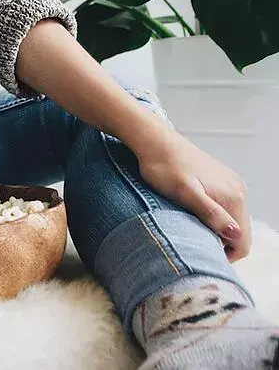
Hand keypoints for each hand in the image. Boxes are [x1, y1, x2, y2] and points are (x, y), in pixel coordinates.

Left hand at [134, 126, 250, 261]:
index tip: (200, 256)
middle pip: (239, 231)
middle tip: (191, 243)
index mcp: (233, 197)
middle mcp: (238, 190)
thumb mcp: (184, 193)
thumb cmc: (164, 167)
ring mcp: (230, 183)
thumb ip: (211, 213)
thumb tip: (235, 234)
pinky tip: (191, 213)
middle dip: (220, 243)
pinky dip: (212, 216)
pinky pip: (223, 206)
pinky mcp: (220, 179)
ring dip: (214, 229)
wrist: (154, 141)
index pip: (243, 241)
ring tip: (189, 227)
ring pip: (231, 219)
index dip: (225, 256)